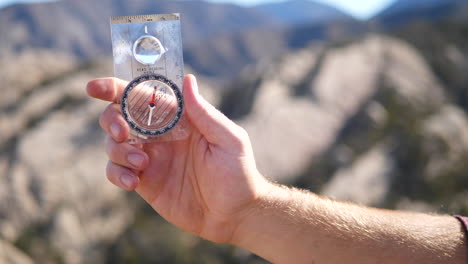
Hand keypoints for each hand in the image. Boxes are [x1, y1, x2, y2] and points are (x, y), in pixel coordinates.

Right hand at [86, 75, 267, 243]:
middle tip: (123, 132)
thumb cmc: (238, 173)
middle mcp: (160, 135)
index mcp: (178, 118)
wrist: (233, 214)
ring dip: (118, 150)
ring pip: (113, 144)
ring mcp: (150, 158)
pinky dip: (117, 174)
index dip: (116, 88)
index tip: (95, 88)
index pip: (143, 95)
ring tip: (142, 163)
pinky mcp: (145, 182)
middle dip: (111, 119)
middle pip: (119, 116)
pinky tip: (134, 182)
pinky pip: (116, 172)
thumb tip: (187, 79)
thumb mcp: (228, 139)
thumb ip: (204, 113)